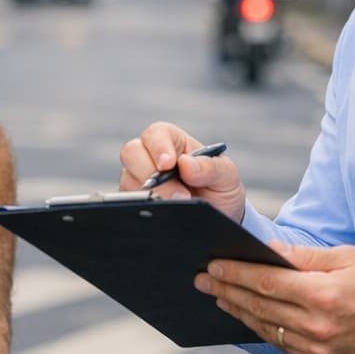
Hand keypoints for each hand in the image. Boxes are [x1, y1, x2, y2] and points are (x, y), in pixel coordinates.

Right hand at [118, 122, 246, 221]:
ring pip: (128, 179)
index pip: (156, 134)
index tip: (168, 165)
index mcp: (173, 142)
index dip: (158, 146)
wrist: (218, 220)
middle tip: (179, 195)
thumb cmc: (221, 189)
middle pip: (132, 152)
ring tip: (179, 207)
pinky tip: (165, 215)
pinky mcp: (135, 203)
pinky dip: (145, 209)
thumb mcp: (226, 176)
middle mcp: (151, 158)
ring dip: (152, 195)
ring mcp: (140, 180)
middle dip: (152, 174)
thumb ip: (210, 167)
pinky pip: (128, 203)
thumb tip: (185, 164)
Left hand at [195, 242, 354, 353]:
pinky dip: (260, 329)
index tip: (213, 265)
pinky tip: (246, 316)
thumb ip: (304, 257)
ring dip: (237, 311)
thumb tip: (268, 251)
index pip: (268, 283)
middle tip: (201, 280)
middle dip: (227, 290)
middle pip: (260, 306)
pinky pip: (281, 344)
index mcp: (326, 295)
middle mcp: (319, 326)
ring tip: (217, 296)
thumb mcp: (347, 257)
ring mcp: (319, 349)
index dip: (236, 273)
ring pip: (266, 328)